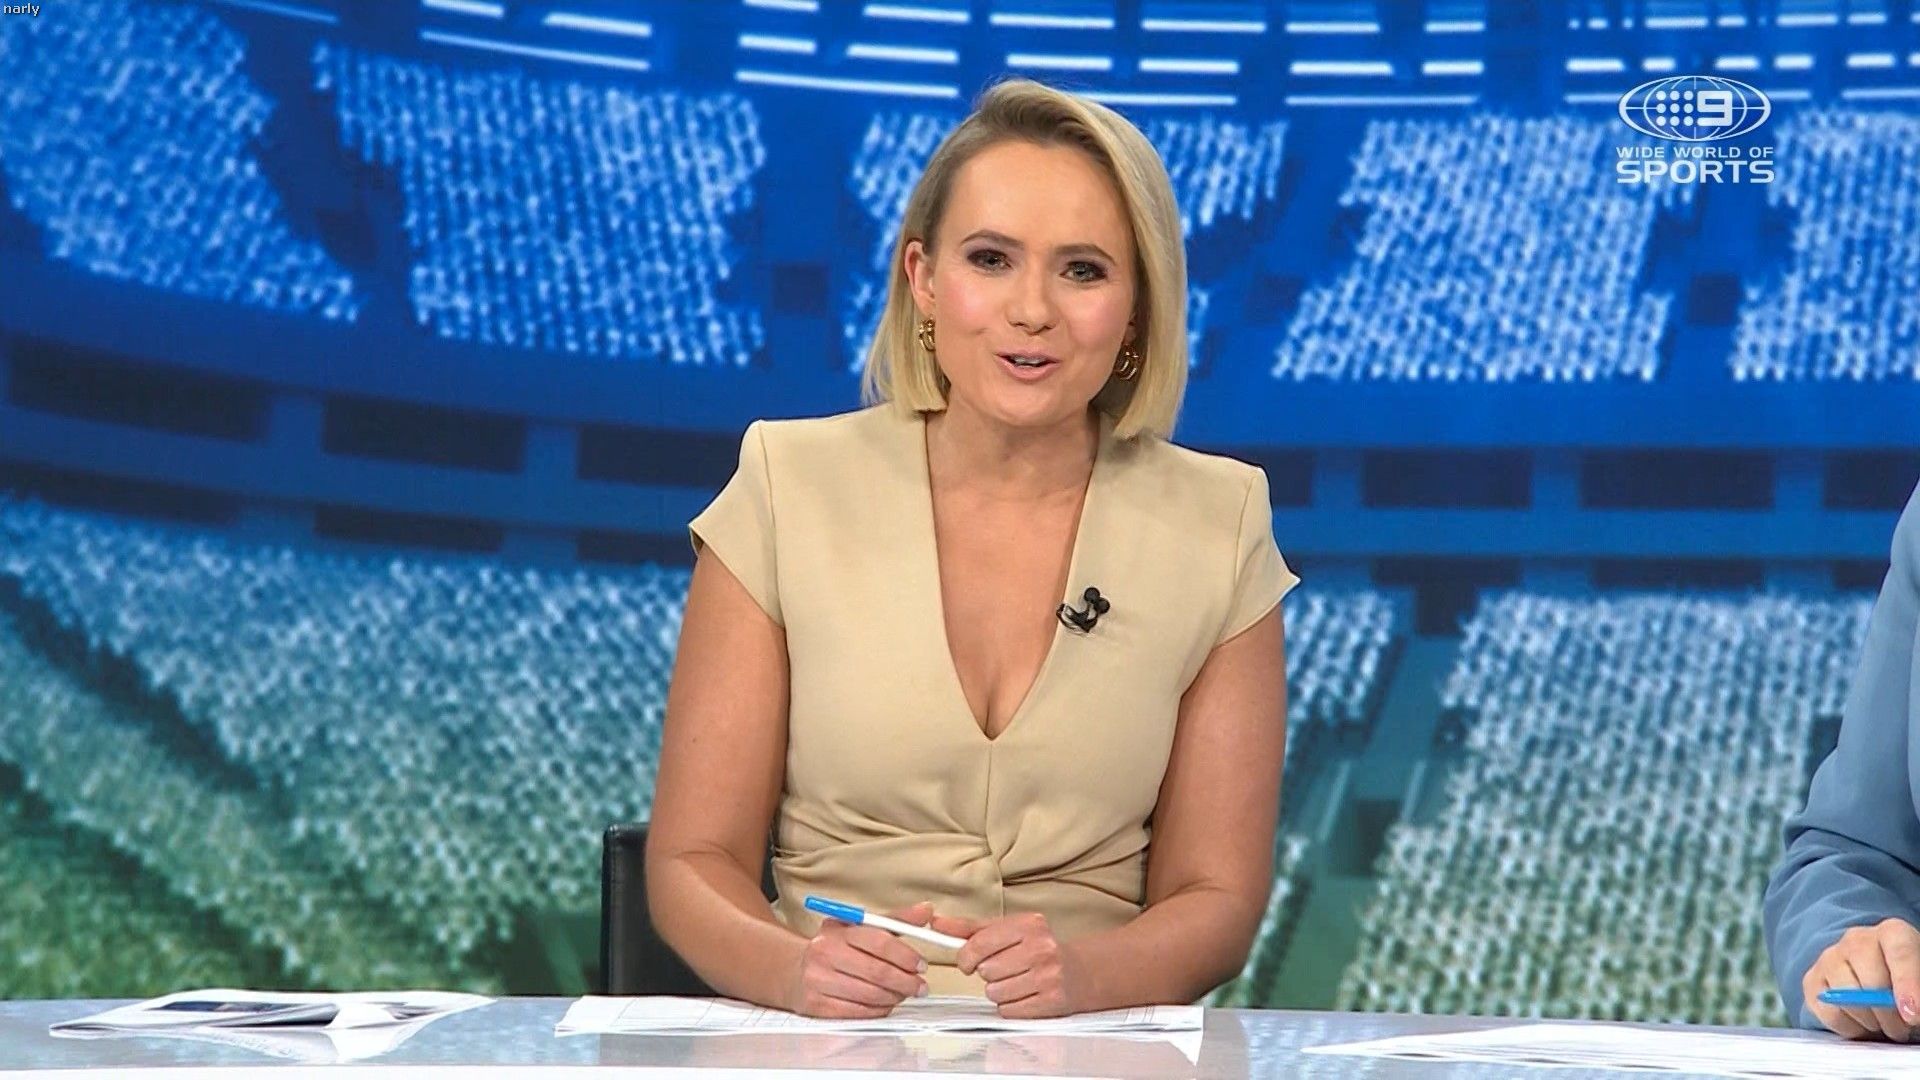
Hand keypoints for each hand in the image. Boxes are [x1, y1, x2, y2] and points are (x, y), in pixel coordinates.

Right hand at [785, 901, 931, 1017]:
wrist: (794, 971)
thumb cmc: (835, 948)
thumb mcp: (861, 928)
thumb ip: (895, 920)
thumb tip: (926, 910)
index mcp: (839, 931)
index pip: (880, 941)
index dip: (905, 955)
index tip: (921, 965)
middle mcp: (825, 953)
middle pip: (877, 972)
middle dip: (905, 982)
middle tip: (920, 986)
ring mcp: (819, 980)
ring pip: (869, 994)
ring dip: (894, 997)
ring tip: (904, 994)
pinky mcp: (816, 1005)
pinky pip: (857, 1012)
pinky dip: (878, 1010)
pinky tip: (885, 1004)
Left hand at [932, 910, 1088, 1017]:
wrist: (1081, 971)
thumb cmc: (1036, 948)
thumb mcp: (1006, 929)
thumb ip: (969, 927)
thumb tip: (936, 923)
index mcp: (1028, 925)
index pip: (979, 944)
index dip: (966, 957)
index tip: (968, 961)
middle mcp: (1041, 948)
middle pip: (986, 971)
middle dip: (988, 973)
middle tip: (1002, 969)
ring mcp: (1048, 977)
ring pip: (995, 993)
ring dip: (998, 991)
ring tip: (1015, 981)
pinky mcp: (1051, 1002)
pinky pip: (1009, 1010)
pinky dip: (1010, 1006)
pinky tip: (1024, 994)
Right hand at [1805, 917, 1919, 1040]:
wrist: (1873, 980)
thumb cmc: (1903, 983)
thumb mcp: (1918, 980)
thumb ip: (1916, 991)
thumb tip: (1911, 1011)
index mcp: (1892, 933)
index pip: (1900, 952)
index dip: (1907, 983)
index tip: (1912, 1014)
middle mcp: (1857, 939)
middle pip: (1871, 980)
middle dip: (1888, 1013)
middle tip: (1902, 1027)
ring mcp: (1829, 958)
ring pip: (1847, 997)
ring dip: (1870, 1021)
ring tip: (1883, 1023)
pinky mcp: (1811, 980)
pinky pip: (1828, 1011)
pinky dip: (1849, 1026)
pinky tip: (1861, 1021)